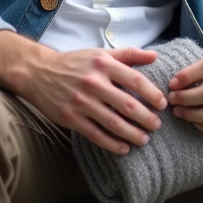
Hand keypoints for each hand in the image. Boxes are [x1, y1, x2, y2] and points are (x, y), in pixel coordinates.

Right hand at [18, 46, 167, 155]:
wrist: (39, 72)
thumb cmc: (74, 63)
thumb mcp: (100, 53)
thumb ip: (128, 55)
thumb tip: (155, 56)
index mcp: (104, 64)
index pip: (136, 81)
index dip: (153, 94)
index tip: (163, 104)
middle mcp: (94, 83)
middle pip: (127, 105)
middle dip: (146, 118)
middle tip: (157, 126)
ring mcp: (82, 101)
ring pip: (113, 123)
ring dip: (132, 134)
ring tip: (144, 139)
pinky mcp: (71, 118)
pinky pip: (96, 134)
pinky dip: (112, 144)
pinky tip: (124, 148)